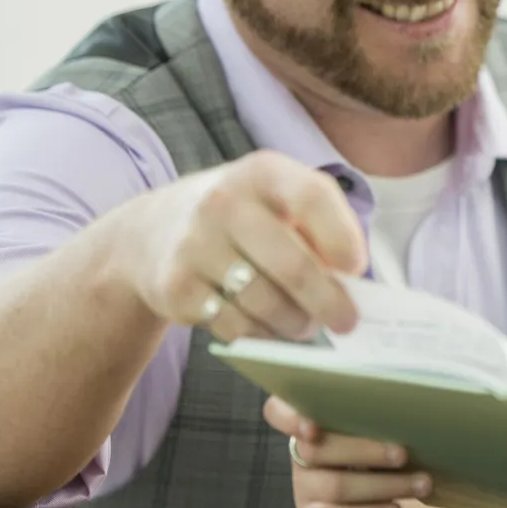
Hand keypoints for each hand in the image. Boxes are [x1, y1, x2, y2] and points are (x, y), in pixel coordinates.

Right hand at [115, 150, 363, 342]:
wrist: (149, 233)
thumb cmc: (238, 217)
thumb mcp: (273, 197)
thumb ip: (315, 225)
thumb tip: (352, 280)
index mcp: (261, 172)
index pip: (312, 197)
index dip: (341, 236)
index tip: (357, 269)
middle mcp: (223, 202)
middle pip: (292, 265)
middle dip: (328, 301)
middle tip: (346, 322)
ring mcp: (194, 245)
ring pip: (265, 302)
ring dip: (295, 324)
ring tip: (306, 326)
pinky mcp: (175, 288)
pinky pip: (234, 325)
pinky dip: (261, 335)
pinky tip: (269, 330)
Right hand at [265, 395, 432, 507]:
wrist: (389, 479)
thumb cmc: (384, 436)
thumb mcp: (377, 419)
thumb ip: (376, 410)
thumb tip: (407, 406)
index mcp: (308, 416)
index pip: (277, 411)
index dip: (288, 418)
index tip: (311, 428)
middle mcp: (298, 450)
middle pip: (315, 450)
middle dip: (365, 452)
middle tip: (403, 454)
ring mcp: (303, 485)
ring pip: (334, 486)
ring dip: (384, 485)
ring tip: (421, 483)